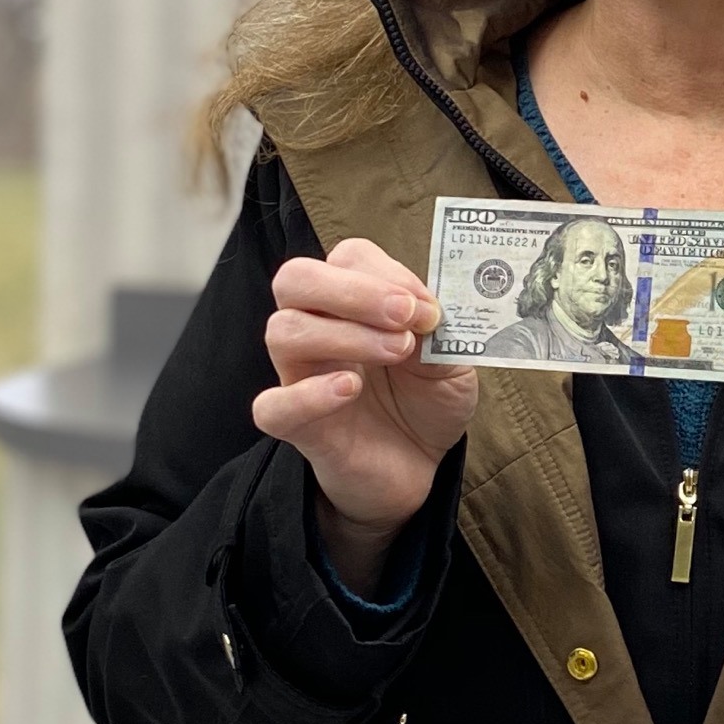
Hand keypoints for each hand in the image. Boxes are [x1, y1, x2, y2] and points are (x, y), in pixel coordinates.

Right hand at [252, 239, 478, 589]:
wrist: (419, 465)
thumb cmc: (426, 400)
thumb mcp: (451, 361)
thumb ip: (440, 333)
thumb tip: (423, 311)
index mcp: (353, 302)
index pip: (347, 258)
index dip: (388, 273)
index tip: (428, 307)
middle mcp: (317, 328)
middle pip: (296, 279)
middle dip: (353, 289)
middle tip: (405, 315)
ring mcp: (301, 375)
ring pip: (283, 331)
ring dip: (345, 334)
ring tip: (399, 352)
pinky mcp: (298, 426)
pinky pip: (272, 405)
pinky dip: (307, 394)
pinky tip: (349, 389)